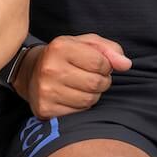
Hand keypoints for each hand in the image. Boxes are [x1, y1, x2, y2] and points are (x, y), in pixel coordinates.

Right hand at [16, 33, 131, 118]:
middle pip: (96, 83)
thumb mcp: (86, 44)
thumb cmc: (65, 56)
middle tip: (92, 77)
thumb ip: (109, 50)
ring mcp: (46, 90)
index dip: (105, 66)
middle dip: (101, 82)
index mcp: (60, 47)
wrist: (31, 71)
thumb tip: (126, 65)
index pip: (100, 62)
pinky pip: (78, 113)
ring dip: (92, 95)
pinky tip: (72, 97)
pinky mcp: (45, 109)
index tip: (98, 65)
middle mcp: (50, 68)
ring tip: (82, 86)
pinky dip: (81, 107)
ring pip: (89, 100)